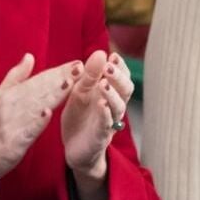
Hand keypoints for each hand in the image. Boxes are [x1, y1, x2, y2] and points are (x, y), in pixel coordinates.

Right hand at [0, 54, 76, 194]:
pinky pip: (25, 130)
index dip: (57, 72)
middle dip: (60, 78)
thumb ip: (16, 77)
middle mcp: (9, 106)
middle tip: (80, 67)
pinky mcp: (11, 142)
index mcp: (9, 95)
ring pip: (35, 106)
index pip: (37, 80)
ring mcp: (10, 124)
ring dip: (52, 95)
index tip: (76, 63)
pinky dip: (36, 121)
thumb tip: (30, 57)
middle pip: (38, 90)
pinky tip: (47, 112)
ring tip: (70, 83)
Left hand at [60, 51, 132, 178]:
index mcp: (110, 92)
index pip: (122, 76)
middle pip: (126, 89)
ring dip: (112, 94)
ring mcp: (109, 122)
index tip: (112, 55)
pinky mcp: (100, 136)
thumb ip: (89, 74)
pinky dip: (105, 114)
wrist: (73, 147)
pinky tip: (101, 105)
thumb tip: (100, 52)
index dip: (120, 66)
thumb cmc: (80, 116)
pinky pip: (106, 124)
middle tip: (108, 66)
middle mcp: (114, 106)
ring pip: (118, 107)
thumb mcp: (80, 91)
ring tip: (103, 83)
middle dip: (118, 77)